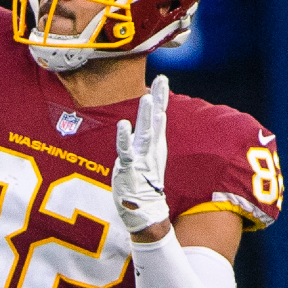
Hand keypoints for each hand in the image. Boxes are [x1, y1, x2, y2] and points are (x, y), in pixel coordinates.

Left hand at [113, 74, 170, 233]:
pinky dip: (125, 137)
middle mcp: (150, 148)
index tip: (163, 78)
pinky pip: (126, 151)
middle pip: (156, 120)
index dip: (161, 97)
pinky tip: (124, 124)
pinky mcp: (129, 168)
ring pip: (145, 133)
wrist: (144, 209)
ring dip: (146, 116)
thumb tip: (153, 117)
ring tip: (147, 98)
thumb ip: (150, 136)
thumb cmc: (143, 180)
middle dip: (159, 99)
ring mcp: (141, 158)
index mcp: (154, 143)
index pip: (159, 116)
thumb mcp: (149, 154)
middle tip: (162, 80)